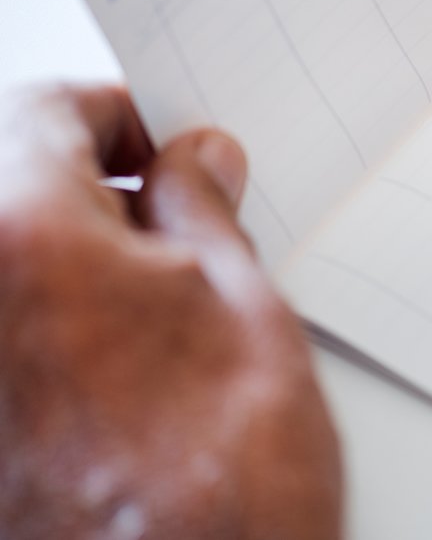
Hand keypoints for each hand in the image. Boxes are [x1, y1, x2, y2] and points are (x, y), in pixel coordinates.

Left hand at [0, 86, 341, 538]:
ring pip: (10, 265)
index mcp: (23, 237)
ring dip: (72, 260)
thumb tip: (193, 162)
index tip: (159, 146)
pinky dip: (51, 324)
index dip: (115, 116)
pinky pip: (8, 333)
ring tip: (160, 310)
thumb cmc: (223, 480)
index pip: (43, 113)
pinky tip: (121, 366)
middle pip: (11, 187)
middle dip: (94, 190)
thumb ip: (202, 211)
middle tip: (175, 227)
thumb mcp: (247, 308)